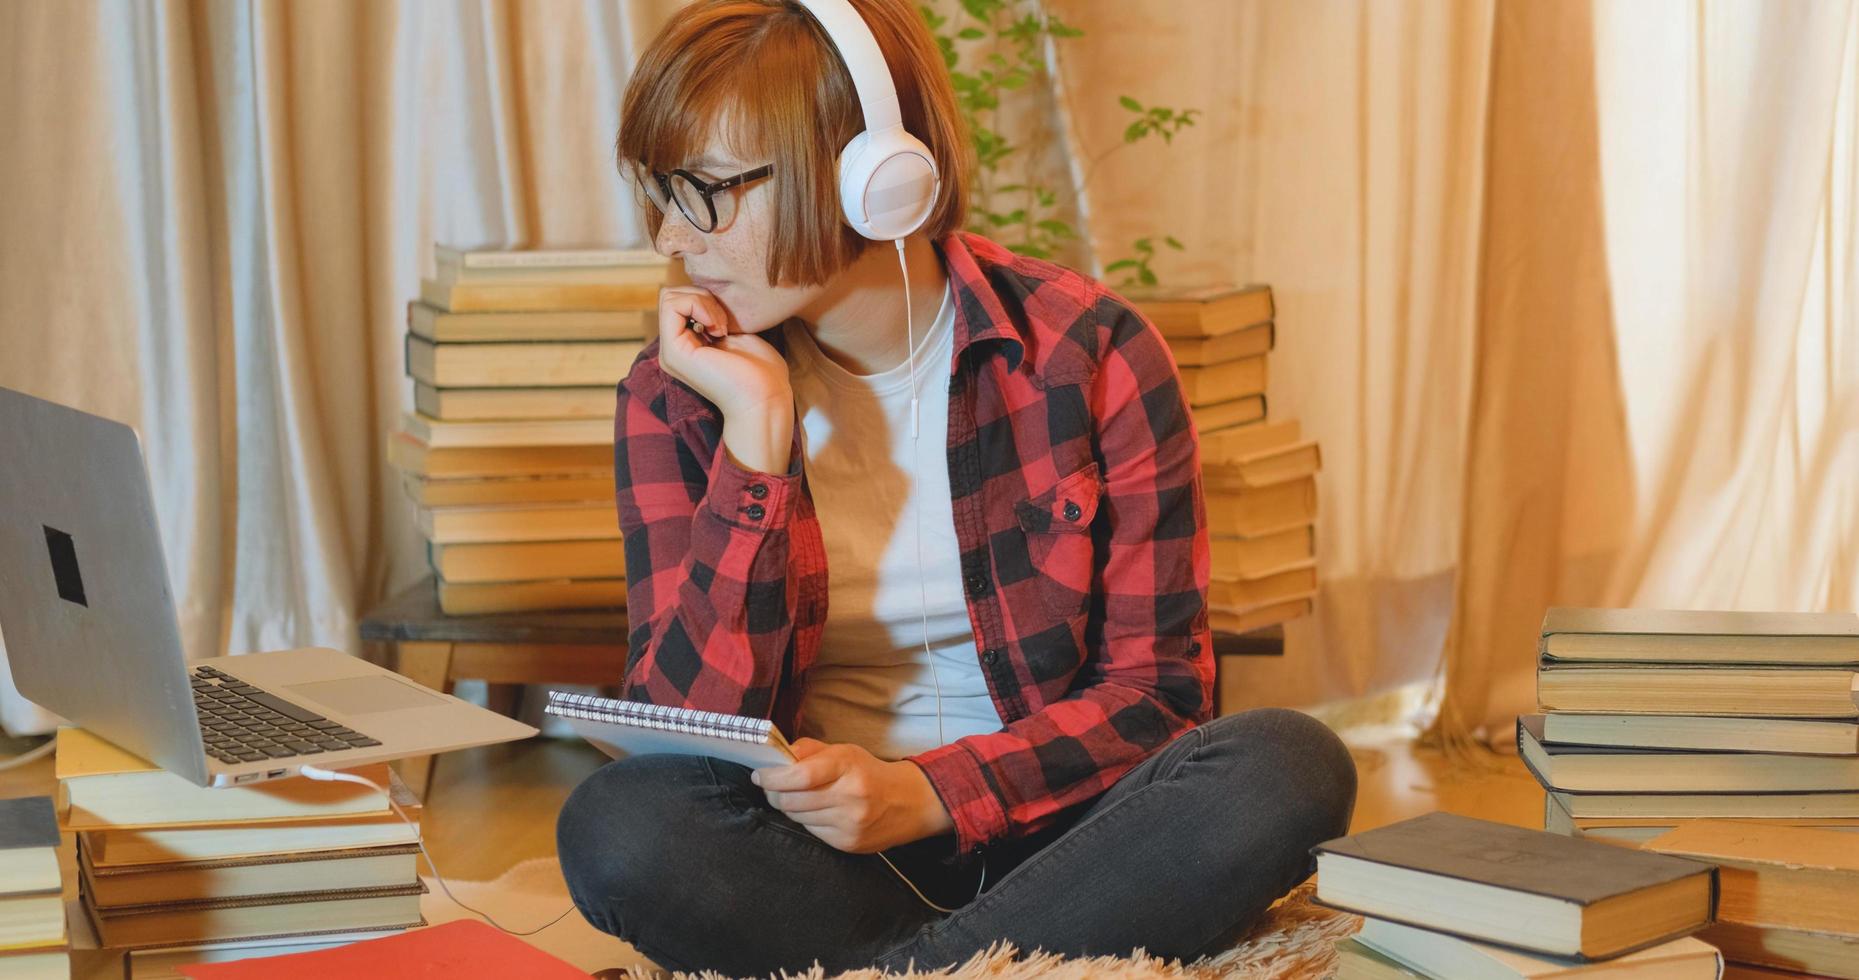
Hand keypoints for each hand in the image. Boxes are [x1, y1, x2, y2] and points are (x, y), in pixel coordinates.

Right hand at [656, 285, 792, 416]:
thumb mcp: (736, 334)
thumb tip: (706, 294)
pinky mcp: (674, 352)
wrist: (765, 398)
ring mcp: (671, 352)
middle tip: (724, 323)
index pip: (678, 301)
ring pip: (669, 297)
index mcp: (686, 346)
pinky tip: (718, 330)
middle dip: (701, 296)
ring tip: (722, 328)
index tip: (727, 322)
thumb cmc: (761, 371)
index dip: (704, 298)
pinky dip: (699, 306)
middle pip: (670, 295)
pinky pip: (673, 306)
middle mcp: (674, 350)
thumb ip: (715, 317)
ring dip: (702, 302)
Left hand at [752, 738, 955, 853]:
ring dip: (788, 807)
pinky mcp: (849, 843)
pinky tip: (813, 812)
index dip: (773, 777)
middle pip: (792, 800)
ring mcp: (850, 823)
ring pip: (798, 818)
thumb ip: (810, 751)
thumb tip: (778, 758)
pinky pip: (812, 832)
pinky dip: (806, 821)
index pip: (800, 775)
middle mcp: (849, 795)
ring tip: (792, 798)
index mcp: (847, 766)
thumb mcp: (845, 751)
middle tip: (769, 787)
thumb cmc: (869, 772)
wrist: (909, 803)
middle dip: (773, 793)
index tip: (760, 775)